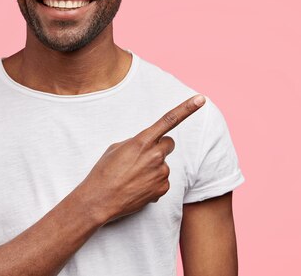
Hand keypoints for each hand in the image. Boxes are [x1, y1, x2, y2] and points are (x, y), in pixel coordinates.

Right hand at [81, 94, 205, 223]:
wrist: (99, 201)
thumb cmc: (104, 172)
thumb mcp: (117, 149)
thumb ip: (137, 142)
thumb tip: (148, 145)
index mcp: (143, 141)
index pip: (169, 120)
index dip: (187, 108)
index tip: (201, 99)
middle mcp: (155, 155)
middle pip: (169, 144)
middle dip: (159, 148)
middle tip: (142, 158)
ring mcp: (161, 173)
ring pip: (163, 165)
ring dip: (153, 168)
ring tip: (134, 177)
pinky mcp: (162, 189)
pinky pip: (163, 181)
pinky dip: (153, 183)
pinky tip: (138, 188)